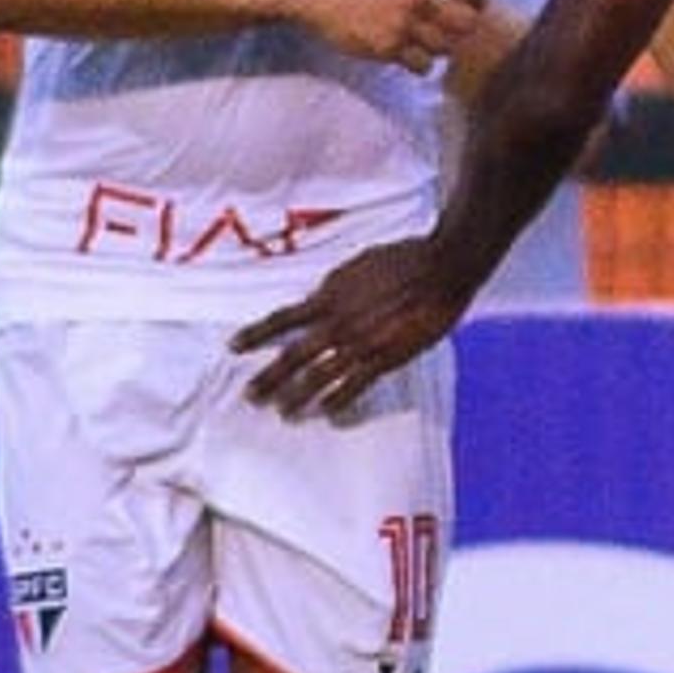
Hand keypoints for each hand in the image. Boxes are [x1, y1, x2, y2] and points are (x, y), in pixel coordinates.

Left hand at [235, 240, 466, 420]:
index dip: (256, 334)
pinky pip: (354, 385)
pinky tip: (326, 413)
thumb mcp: (357, 265)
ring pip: (317, 375)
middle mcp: (337, 321)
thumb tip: (319, 297)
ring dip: (296, 396)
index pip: (283, 318)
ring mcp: (359, 342)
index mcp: (328, 295)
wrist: (440, 267)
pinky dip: (337, 400)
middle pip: (292, 355)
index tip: (233, 347)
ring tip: (281, 413)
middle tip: (249, 397)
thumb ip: (335, 286)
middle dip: (268, 377)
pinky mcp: (384, 357)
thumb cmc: (403, 259)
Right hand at [301, 0, 486, 74]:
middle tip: (450, 28)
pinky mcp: (388, 47)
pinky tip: (409, 53)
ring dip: (440, 46)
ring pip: (446, 47)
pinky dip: (421, 63)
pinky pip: (423, 65)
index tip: (469, 4)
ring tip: (424, 40)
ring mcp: (403, 23)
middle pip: (466, 22)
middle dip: (462, 27)